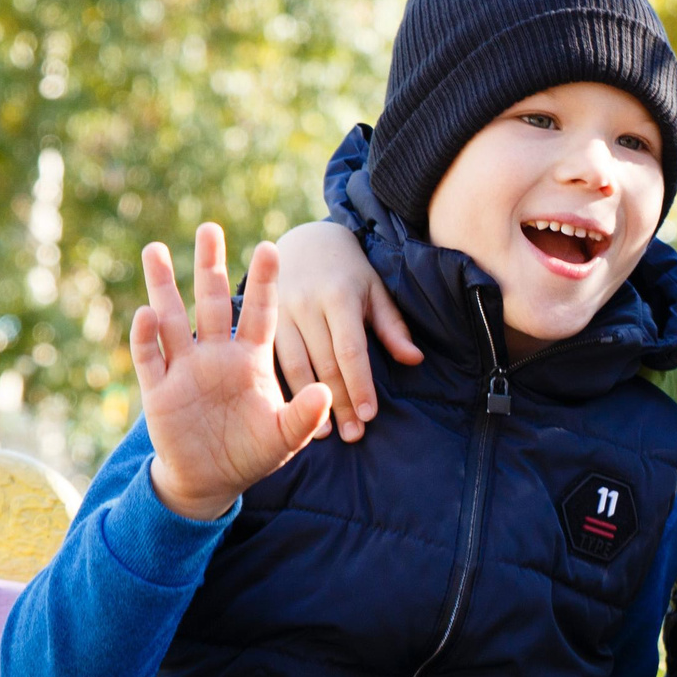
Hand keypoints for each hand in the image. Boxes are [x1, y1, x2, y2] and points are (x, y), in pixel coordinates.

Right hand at [133, 224, 332, 520]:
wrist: (211, 480)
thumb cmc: (251, 453)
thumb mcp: (284, 437)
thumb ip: (304, 415)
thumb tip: (325, 393)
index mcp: (250, 358)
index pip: (261, 312)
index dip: (265, 282)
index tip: (272, 246)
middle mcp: (216, 354)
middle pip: (213, 301)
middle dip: (210, 266)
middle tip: (209, 227)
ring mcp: (184, 367)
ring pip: (172, 318)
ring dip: (163, 286)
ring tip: (155, 249)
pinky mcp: (158, 388)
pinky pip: (150, 356)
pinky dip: (145, 335)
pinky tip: (146, 312)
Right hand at [272, 220, 419, 440]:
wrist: (305, 241)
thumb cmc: (349, 272)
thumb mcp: (375, 290)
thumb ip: (393, 327)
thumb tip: (414, 360)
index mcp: (338, 296)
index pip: (350, 349)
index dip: (360, 384)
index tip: (370, 415)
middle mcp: (306, 304)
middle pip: (324, 363)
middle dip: (340, 403)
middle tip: (354, 435)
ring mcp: (279, 312)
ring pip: (295, 366)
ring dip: (310, 404)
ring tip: (326, 434)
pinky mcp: (263, 322)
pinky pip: (275, 361)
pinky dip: (287, 390)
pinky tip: (294, 414)